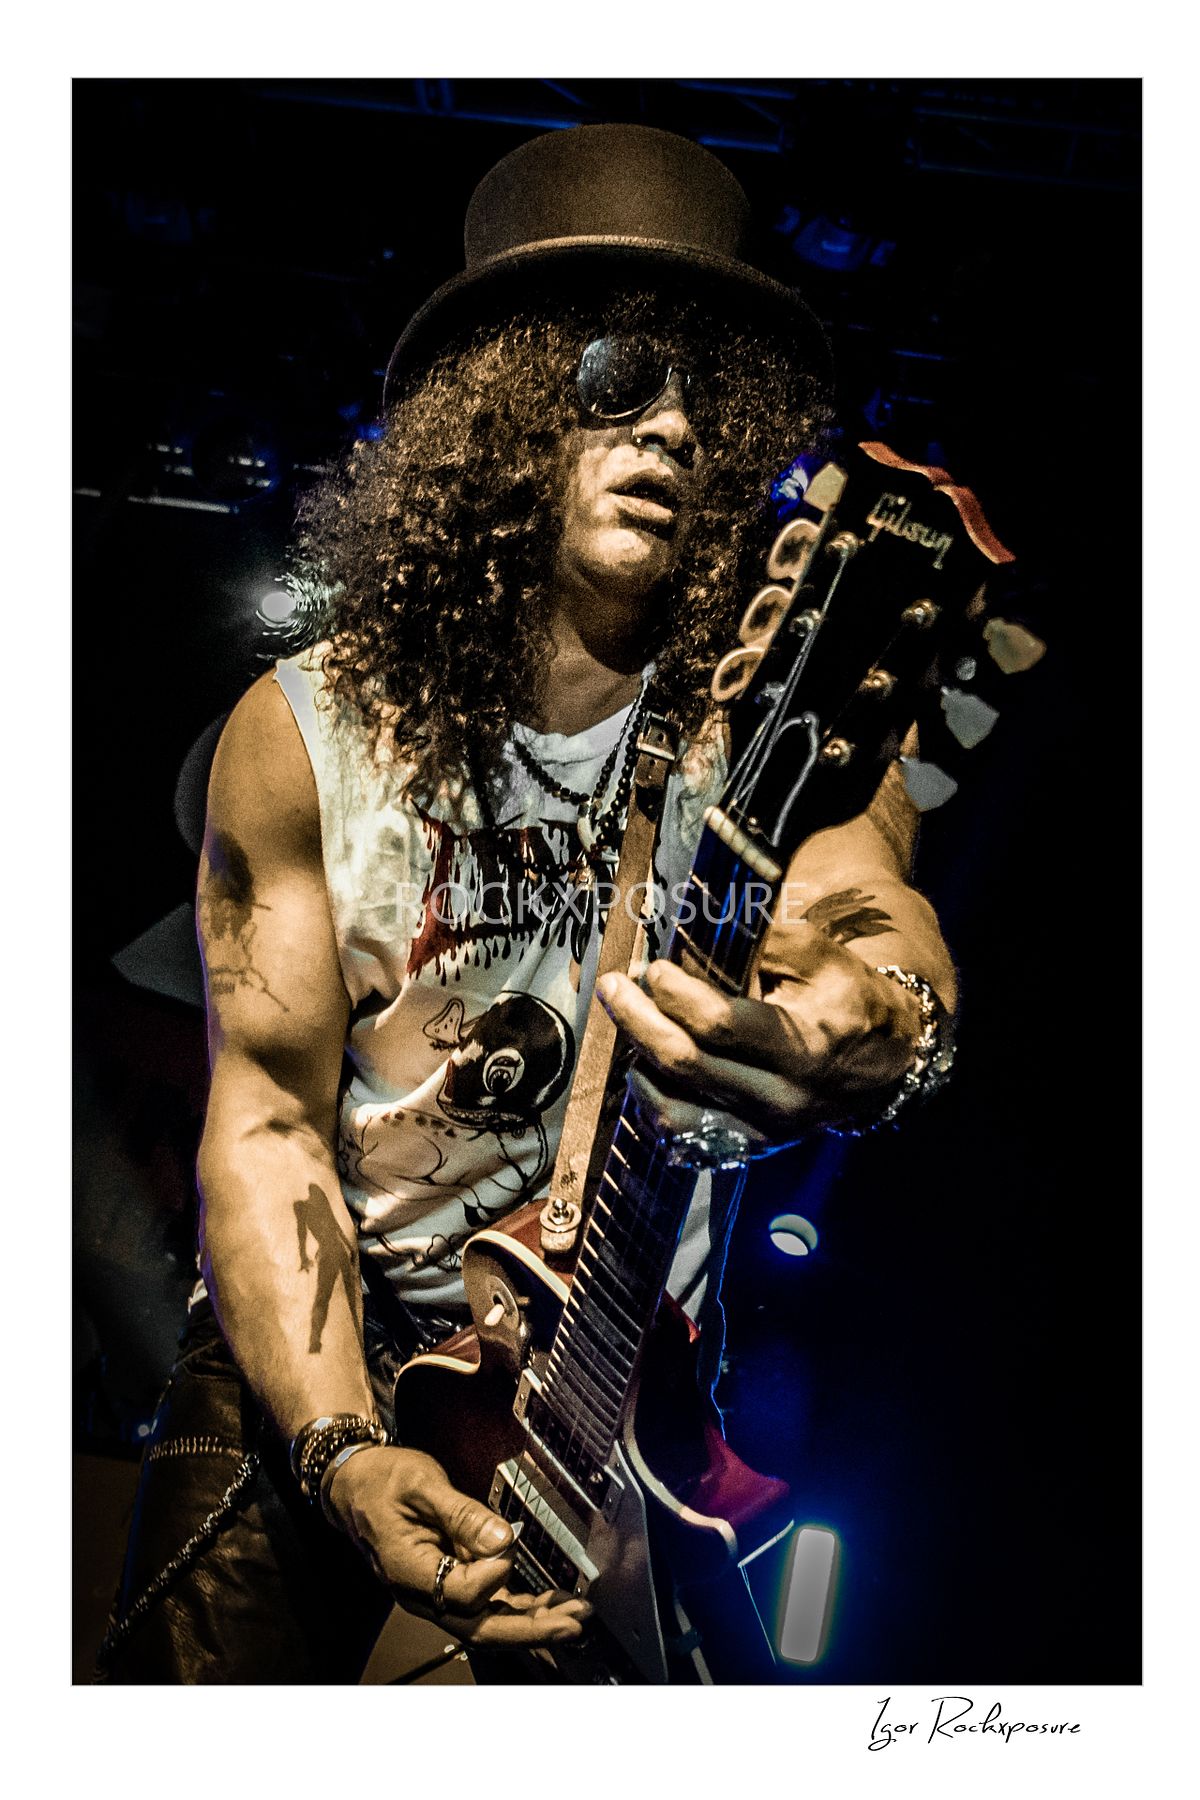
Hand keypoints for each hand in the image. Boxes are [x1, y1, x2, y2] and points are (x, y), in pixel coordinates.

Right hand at [325, 1444, 590, 1649]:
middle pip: (480, 1628)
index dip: (493, 1571)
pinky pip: (486, 1606)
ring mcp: (435, 1594)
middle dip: (530, 1629)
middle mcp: (422, 1595)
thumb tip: (504, 1538)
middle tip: (572, 1623)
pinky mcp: (448, 1584)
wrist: (355, 1485)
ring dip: (532, 1622)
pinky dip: (519, 1607)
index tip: (509, 1538)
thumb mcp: (421, 1485)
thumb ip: (463, 1514)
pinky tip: (548, 1602)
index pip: (461, 1592)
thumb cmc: (382, 1481)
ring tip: (573, 1614)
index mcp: (408, 1571)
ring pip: (487, 1622)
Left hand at [595, 929, 925, 1142]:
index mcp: (806, 1046)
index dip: (675, 993)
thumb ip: (765, 941)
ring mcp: (764, 1132)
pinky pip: (683, 1135)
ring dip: (638, 1061)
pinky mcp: (749, 1148)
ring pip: (675, 1109)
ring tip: (626, 1022)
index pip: (719, 1025)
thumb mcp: (822, 955)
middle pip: (686, 1064)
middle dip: (638, 1019)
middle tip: (614, 986)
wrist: (882, 1063)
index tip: (655, 967)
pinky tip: (643, 1064)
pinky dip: (653, 1099)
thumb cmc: (846, 996)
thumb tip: (695, 935)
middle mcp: (783, 1099)